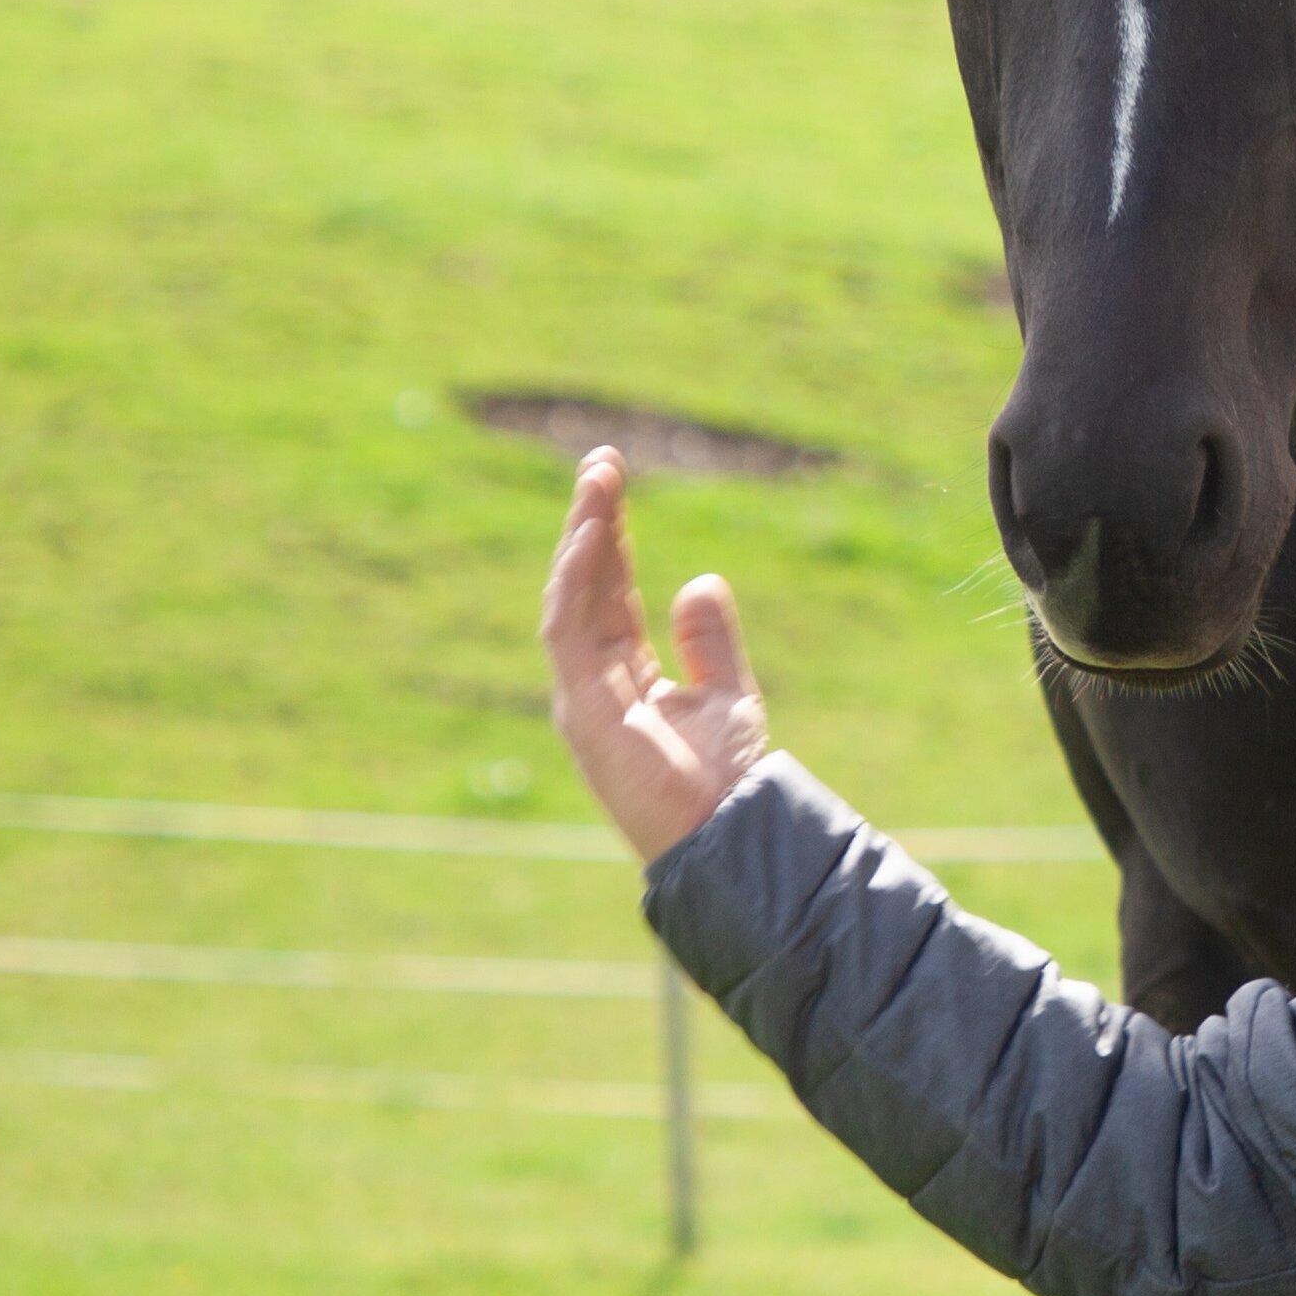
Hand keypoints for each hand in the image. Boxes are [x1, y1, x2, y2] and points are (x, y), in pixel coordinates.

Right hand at [541, 449, 768, 862]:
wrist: (728, 833)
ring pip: (569, 599)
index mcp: (623, 677)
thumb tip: (698, 579)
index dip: (611, 537)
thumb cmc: (724, 779)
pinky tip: (594, 533)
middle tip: (601, 462)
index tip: (615, 479)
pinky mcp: (580, 708)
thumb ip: (709, 640)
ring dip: (581, 537)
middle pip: (583, 587)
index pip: (608, 592)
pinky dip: (576, 579)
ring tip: (598, 481)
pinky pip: (567, 629)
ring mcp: (580, 695)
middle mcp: (593, 681)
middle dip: (590, 523)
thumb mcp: (726, 693)